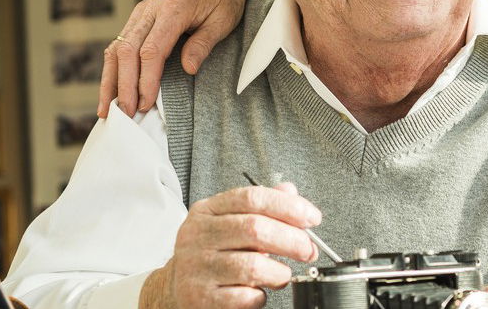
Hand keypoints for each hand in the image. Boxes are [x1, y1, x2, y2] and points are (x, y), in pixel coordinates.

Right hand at [101, 0, 273, 116]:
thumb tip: (189, 69)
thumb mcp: (223, 20)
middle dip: (123, 85)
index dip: (145, 79)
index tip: (145, 104)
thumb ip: (203, 43)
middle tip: (125, 115)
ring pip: (116, 48)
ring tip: (107, 111)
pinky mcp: (138, 19)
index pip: (152, 50)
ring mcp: (141, 12)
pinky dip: (112, 70)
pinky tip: (110, 92)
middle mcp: (151, 8)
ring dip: (110, 81)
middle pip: (127, 50)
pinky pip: (119, 45)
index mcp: (174, 7)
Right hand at [139, 182, 321, 308]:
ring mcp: (197, 266)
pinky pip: (244, 296)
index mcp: (207, 211)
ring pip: (253, 265)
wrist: (175, 289)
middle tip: (309, 250)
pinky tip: (258, 291)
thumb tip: (290, 191)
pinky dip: (261, 296)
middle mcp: (198, 235)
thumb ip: (259, 206)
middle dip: (293, 240)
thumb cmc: (210, 255)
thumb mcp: (228, 223)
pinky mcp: (200, 297)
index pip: (252, 197)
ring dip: (279, 272)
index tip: (312, 218)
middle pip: (256, 229)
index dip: (288, 206)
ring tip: (282, 274)